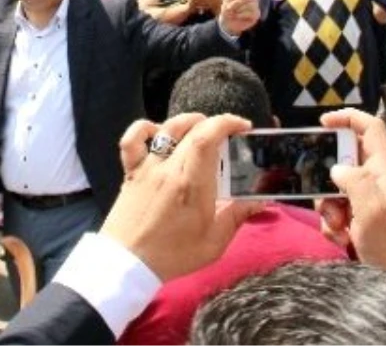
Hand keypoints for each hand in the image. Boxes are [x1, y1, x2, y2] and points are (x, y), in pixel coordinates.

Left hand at [106, 113, 264, 280]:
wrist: (127, 264)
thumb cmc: (172, 255)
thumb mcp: (213, 243)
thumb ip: (236, 217)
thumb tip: (258, 201)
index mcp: (191, 184)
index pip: (207, 137)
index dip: (226, 123)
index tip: (242, 126)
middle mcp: (168, 168)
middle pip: (192, 129)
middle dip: (215, 123)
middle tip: (229, 134)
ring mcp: (147, 168)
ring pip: (165, 128)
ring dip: (187, 121)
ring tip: (201, 126)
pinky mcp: (131, 172)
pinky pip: (131, 140)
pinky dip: (144, 129)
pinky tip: (158, 132)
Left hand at [216, 0, 260, 36]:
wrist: (227, 23)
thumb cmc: (227, 10)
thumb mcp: (227, 0)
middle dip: (237, 3)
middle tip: (229, 8)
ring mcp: (255, 6)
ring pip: (250, 5)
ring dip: (239, 9)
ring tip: (234, 13)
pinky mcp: (256, 15)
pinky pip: (252, 13)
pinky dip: (243, 15)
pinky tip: (238, 16)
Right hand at [318, 109, 385, 276]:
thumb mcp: (372, 209)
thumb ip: (354, 180)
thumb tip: (337, 170)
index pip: (372, 127)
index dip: (348, 118)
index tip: (324, 123)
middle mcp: (385, 178)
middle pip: (348, 161)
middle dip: (332, 182)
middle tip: (333, 202)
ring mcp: (377, 197)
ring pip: (340, 188)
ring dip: (331, 207)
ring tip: (340, 227)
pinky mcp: (368, 215)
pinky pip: (341, 210)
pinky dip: (335, 222)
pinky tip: (344, 237)